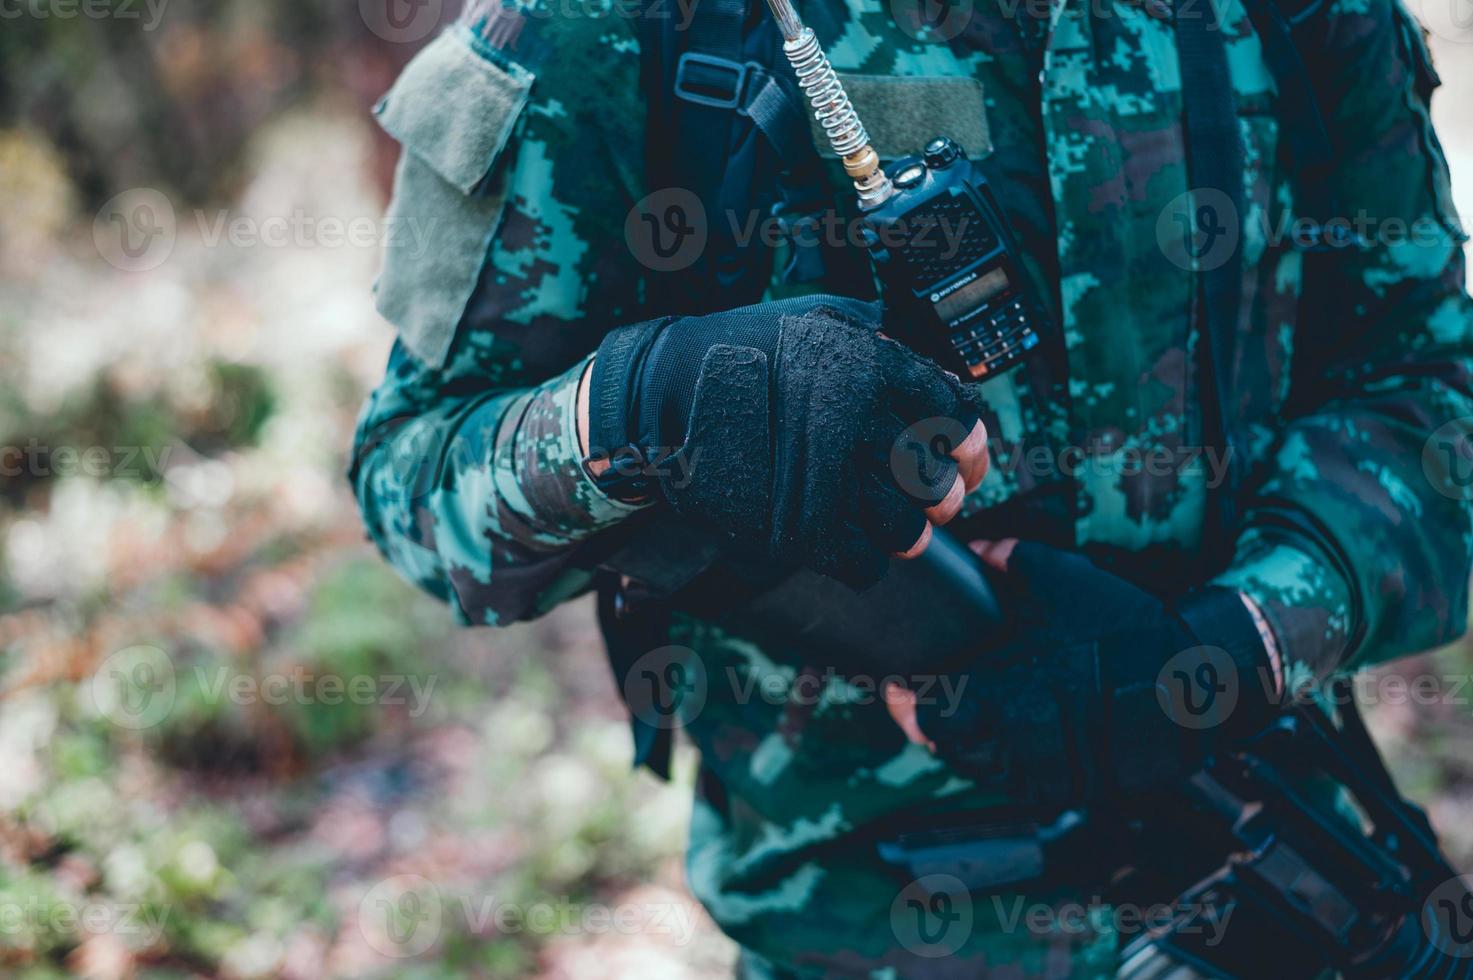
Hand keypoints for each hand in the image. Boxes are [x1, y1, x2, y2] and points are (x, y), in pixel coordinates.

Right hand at [582, 297, 988, 586]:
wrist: (659, 394)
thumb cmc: (739, 350)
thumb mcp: (815, 317)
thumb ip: (879, 341)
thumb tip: (936, 377)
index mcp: (868, 364)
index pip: (955, 415)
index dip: (973, 445)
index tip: (969, 459)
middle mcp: (852, 418)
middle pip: (934, 479)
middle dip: (943, 496)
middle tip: (935, 499)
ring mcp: (820, 476)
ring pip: (904, 528)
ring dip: (906, 531)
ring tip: (895, 524)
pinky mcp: (792, 528)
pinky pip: (861, 563)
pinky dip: (865, 559)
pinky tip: (852, 543)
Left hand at [886, 539, 1283, 805]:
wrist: (1197, 686)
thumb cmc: (1128, 633)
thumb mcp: (1065, 581)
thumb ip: (1010, 562)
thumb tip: (978, 552)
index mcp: (1003, 700)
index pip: (928, 716)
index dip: (905, 702)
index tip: (895, 684)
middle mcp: (1016, 745)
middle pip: (945, 746)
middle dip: (929, 721)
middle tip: (922, 695)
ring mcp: (1042, 774)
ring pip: (977, 766)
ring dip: (962, 740)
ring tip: (963, 708)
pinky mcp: (1067, 787)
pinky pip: (1015, 778)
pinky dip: (1000, 755)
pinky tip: (1007, 726)